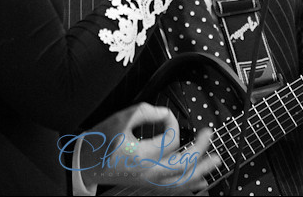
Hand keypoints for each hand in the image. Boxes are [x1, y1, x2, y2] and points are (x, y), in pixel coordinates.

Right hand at [76, 102, 220, 192]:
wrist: (87, 162)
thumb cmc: (101, 142)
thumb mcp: (121, 119)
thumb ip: (147, 112)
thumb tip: (165, 114)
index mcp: (143, 156)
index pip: (171, 139)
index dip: (172, 123)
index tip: (166, 115)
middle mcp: (149, 173)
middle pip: (185, 165)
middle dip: (201, 149)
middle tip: (209, 135)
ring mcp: (150, 182)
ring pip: (183, 181)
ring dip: (202, 170)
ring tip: (215, 160)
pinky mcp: (148, 186)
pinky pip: (175, 190)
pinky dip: (190, 186)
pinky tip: (200, 182)